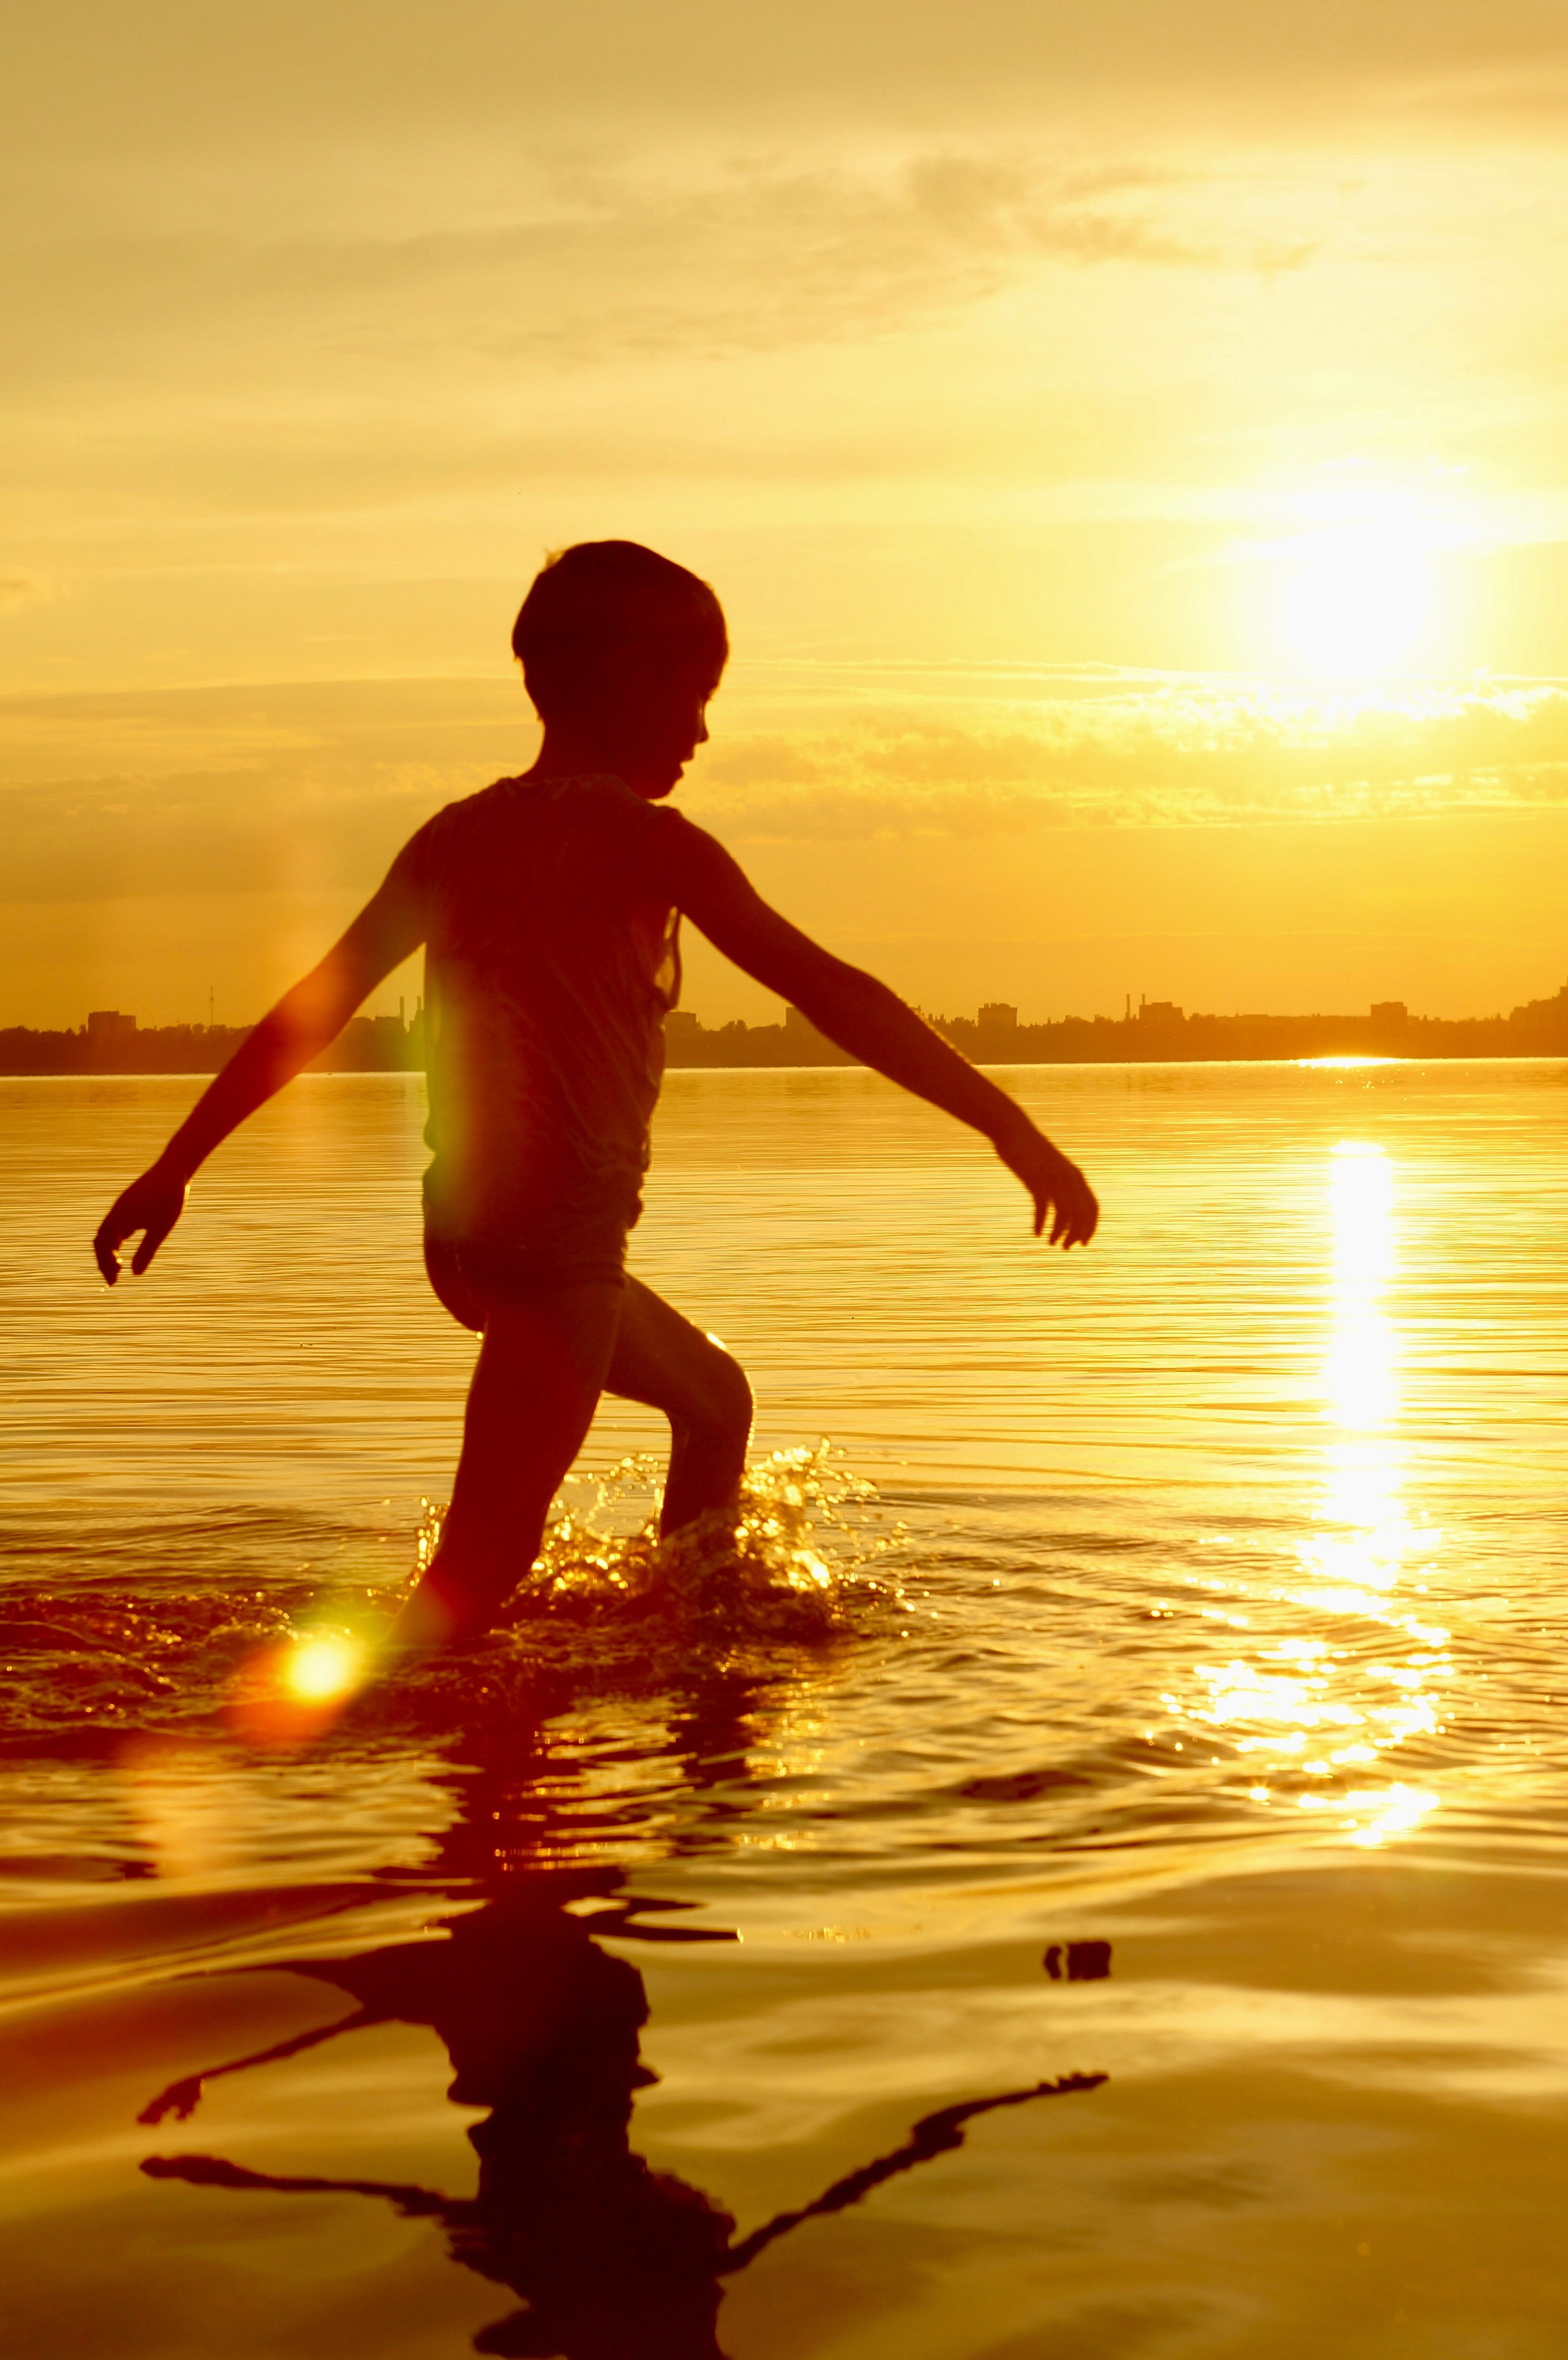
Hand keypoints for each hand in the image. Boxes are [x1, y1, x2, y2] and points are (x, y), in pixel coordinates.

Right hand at [94, 1162, 188, 1284]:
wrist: (174, 1169)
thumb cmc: (169, 1198)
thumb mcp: (161, 1228)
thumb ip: (147, 1250)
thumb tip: (135, 1273)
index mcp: (120, 1219)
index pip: (103, 1247)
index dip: (105, 1265)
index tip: (114, 1282)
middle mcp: (116, 1212)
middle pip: (101, 1241)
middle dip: (104, 1262)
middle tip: (113, 1281)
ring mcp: (120, 1208)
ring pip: (106, 1233)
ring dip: (108, 1252)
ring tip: (118, 1268)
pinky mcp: (127, 1204)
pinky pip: (114, 1225)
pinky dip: (114, 1240)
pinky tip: (123, 1248)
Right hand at [994, 1119, 1098, 1248]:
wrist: (1013, 1130)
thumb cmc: (1031, 1149)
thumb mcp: (1053, 1165)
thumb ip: (1062, 1181)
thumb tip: (1065, 1201)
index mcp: (1076, 1175)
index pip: (1093, 1208)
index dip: (1091, 1227)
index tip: (1083, 1243)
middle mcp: (1069, 1178)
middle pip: (1081, 1214)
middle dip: (1076, 1234)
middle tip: (1066, 1248)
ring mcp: (1053, 1178)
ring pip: (1064, 1214)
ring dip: (1059, 1232)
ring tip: (1051, 1243)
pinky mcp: (1035, 1179)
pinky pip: (1042, 1208)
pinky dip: (1040, 1223)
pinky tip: (1036, 1232)